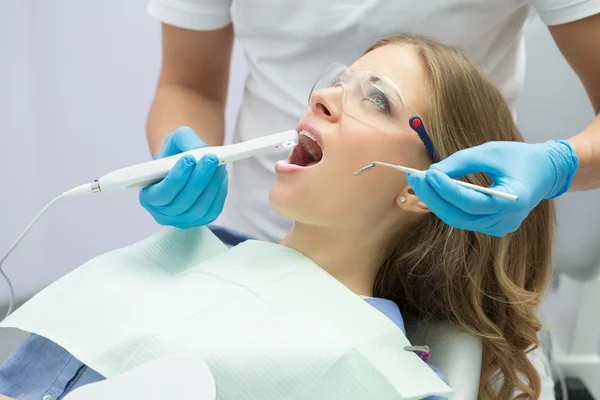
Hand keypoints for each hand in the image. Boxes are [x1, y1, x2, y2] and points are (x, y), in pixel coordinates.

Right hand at [139, 126, 227, 228]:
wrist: (186, 165)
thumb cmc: (176, 154)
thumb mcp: (175, 141)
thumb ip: (184, 140)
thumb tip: (199, 151)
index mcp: (148, 196)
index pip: (161, 194)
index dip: (176, 178)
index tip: (189, 159)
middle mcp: (163, 213)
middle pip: (182, 202)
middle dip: (199, 179)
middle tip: (210, 159)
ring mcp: (182, 220)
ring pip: (199, 208)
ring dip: (211, 185)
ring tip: (219, 165)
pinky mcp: (200, 221)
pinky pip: (212, 211)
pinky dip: (219, 193)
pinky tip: (221, 177)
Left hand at [407, 140, 577, 235]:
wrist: (546, 171)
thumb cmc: (519, 157)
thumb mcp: (490, 152)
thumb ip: (460, 162)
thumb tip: (432, 173)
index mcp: (512, 202)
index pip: (471, 201)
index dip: (446, 189)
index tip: (427, 174)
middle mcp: (505, 221)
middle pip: (459, 215)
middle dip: (433, 197)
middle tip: (414, 178)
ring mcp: (498, 228)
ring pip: (458, 219)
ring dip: (436, 201)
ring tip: (420, 182)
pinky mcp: (492, 227)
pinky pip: (463, 218)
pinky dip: (447, 205)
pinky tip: (434, 191)